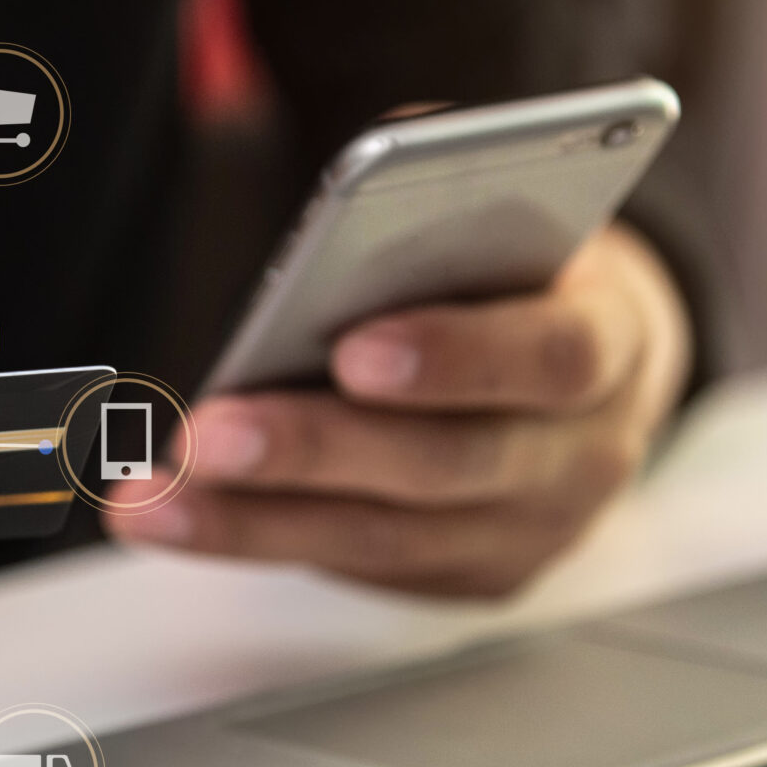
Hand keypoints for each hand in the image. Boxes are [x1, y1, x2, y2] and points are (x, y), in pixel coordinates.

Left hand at [112, 224, 690, 596]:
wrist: (593, 366)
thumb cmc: (525, 272)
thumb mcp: (516, 210)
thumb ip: (450, 190)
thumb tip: (365, 188)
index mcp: (612, 342)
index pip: (550, 358)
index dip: (457, 358)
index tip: (353, 348)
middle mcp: (583, 456)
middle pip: (446, 465)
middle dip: (318, 451)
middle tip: (210, 435)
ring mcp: (529, 532)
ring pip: (384, 537)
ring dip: (255, 519)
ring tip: (154, 497)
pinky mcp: (470, 578)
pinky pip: (357, 566)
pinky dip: (259, 539)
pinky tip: (180, 514)